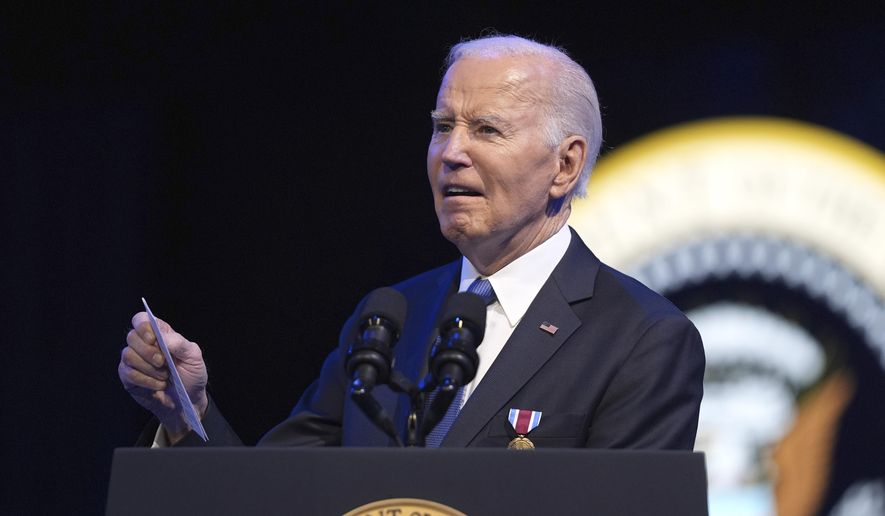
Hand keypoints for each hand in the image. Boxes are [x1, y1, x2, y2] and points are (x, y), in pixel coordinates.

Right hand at [118, 312, 208, 443]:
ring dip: (149, 368)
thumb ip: (179, 343)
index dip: (143, 327)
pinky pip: (128, 373)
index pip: (140, 319)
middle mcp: (143, 344)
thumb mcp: (194, 357)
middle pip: (131, 337)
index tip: (153, 339)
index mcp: (159, 333)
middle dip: (148, 351)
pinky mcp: (128, 377)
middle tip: (163, 362)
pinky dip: (146, 381)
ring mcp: (134, 360)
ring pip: (128, 355)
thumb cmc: (191, 374)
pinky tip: (158, 385)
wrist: (186, 400)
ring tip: (165, 376)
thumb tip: (160, 337)